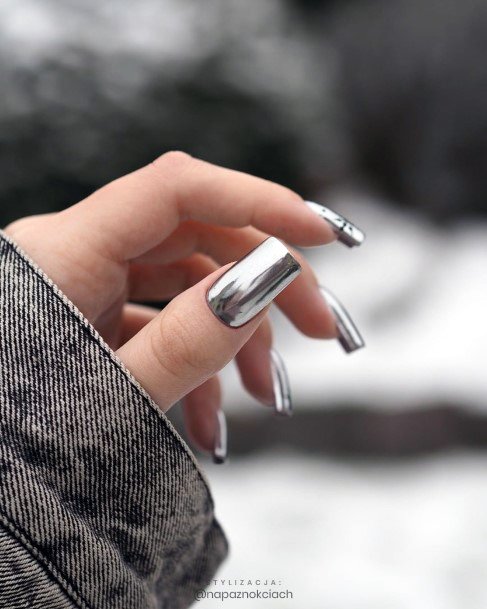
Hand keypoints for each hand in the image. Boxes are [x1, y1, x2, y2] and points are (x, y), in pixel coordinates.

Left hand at [4, 151, 338, 455]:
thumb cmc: (20, 451)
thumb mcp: (113, 401)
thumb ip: (187, 342)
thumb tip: (262, 280)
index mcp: (63, 255)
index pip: (175, 190)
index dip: (257, 200)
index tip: (320, 234)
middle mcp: (75, 255)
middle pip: (196, 234)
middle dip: (265, 282)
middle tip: (320, 328)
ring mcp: (85, 286)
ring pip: (188, 281)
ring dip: (239, 334)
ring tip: (266, 393)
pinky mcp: (95, 317)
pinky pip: (163, 320)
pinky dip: (199, 360)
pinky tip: (213, 417)